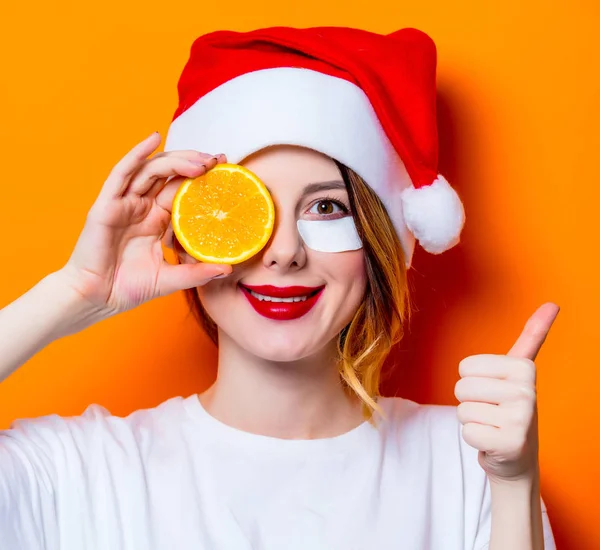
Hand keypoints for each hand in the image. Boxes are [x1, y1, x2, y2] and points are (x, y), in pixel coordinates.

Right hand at [58, 132, 231, 318]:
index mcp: (157, 219)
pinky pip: (122, 173)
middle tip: (218, 161)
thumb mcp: (171, 279)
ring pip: (152, 169)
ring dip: (177, 160)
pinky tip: (153, 138)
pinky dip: (137, 153)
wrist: (97, 299)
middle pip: (170, 174)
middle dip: (195, 163)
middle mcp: (143, 206)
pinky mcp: (108, 204)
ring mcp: (125, 203)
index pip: (182, 189)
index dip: (202, 177)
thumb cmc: (129, 288)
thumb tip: (228, 268)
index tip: (226, 169)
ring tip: (201, 160)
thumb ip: (197, 272)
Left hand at [454, 303, 559, 482]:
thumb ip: (532, 337)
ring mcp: (521, 419)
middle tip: (492, 412)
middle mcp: (527, 391)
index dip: (472, 381)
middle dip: (470, 402)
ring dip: (473, 421)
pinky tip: (493, 442)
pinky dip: (474, 440)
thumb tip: (553, 303)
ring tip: (493, 425)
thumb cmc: (510, 408)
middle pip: (462, 388)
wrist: (517, 456)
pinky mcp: (511, 443)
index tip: (494, 391)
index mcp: (524, 369)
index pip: (465, 367)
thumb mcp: (519, 371)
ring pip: (463, 410)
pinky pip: (467, 432)